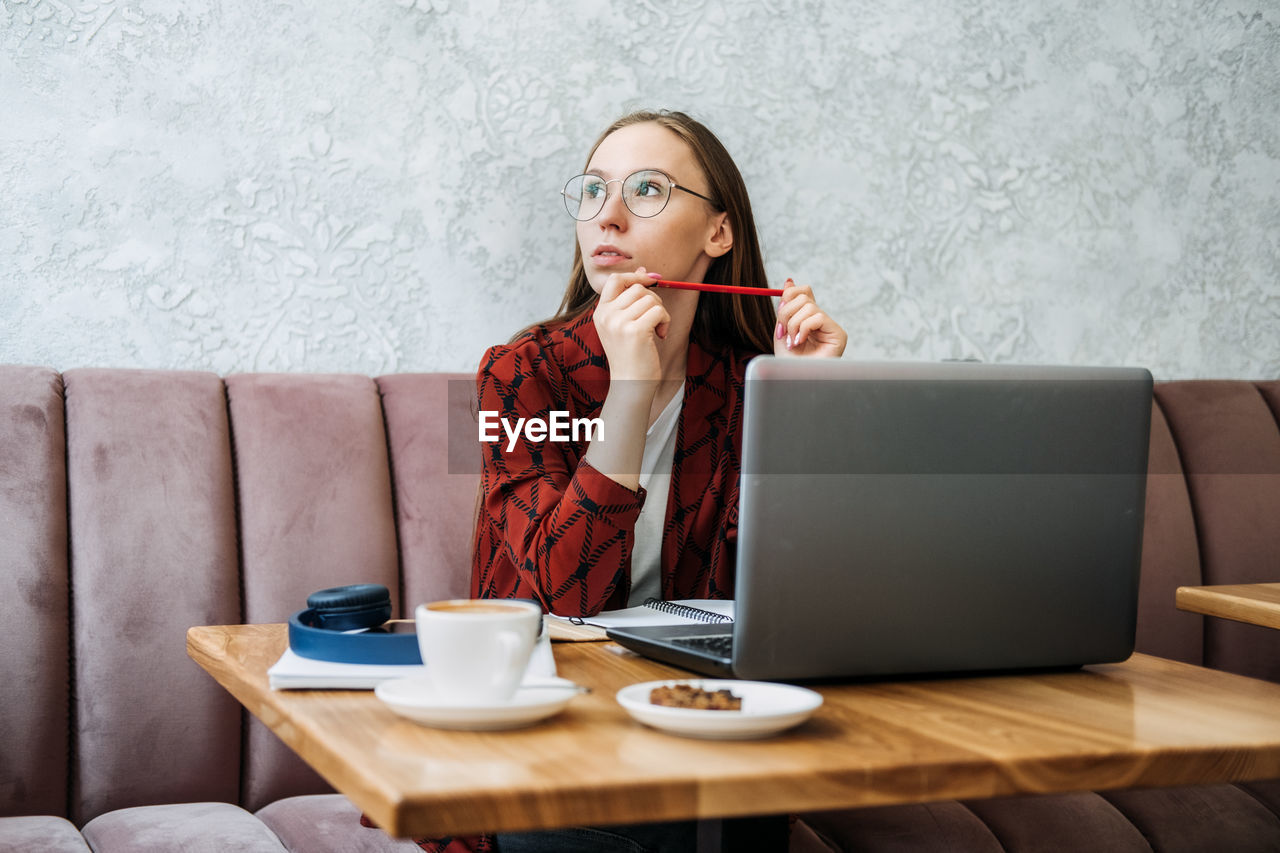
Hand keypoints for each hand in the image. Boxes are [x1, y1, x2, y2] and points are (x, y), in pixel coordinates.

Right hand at [593, 267, 670, 382]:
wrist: (631, 383)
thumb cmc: (631, 355)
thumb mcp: (625, 324)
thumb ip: (630, 299)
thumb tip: (643, 271)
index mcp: (600, 312)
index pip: (615, 279)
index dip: (635, 277)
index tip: (651, 281)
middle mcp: (606, 315)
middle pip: (637, 288)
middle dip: (653, 299)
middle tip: (655, 319)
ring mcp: (619, 323)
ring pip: (650, 298)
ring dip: (661, 312)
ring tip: (656, 330)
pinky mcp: (635, 331)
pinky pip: (659, 310)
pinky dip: (665, 321)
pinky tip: (660, 335)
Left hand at [774, 279, 846, 357]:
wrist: (791, 381)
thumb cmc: (787, 362)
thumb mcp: (781, 330)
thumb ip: (785, 308)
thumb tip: (789, 281)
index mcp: (807, 319)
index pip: (803, 292)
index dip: (789, 294)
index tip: (780, 309)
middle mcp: (821, 321)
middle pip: (803, 296)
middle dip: (786, 313)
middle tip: (783, 332)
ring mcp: (831, 327)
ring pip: (808, 306)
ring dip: (793, 325)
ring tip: (793, 342)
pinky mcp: (839, 334)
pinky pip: (818, 317)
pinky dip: (803, 329)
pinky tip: (800, 343)